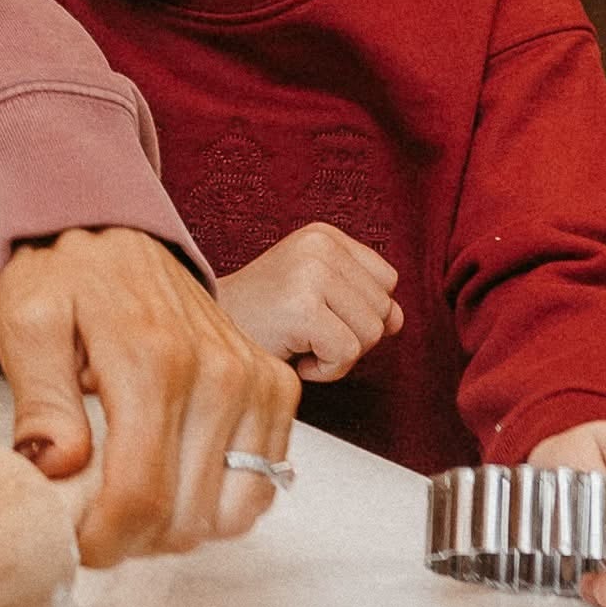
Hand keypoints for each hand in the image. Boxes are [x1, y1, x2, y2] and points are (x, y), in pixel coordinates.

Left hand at [0, 227, 300, 565]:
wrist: (113, 232)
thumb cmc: (64, 277)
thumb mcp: (27, 324)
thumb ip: (39, 400)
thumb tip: (56, 468)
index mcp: (151, 358)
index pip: (140, 492)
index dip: (105, 540)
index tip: (74, 544)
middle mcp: (217, 372)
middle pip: (186, 515)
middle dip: (133, 539)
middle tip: (94, 522)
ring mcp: (256, 380)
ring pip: (230, 513)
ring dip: (178, 528)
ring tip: (131, 503)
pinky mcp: (276, 387)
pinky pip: (263, 484)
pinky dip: (221, 503)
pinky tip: (174, 482)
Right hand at [218, 224, 402, 381]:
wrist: (208, 331)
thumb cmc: (264, 318)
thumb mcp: (316, 289)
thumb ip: (361, 296)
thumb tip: (397, 320)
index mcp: (324, 235)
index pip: (387, 282)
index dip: (359, 310)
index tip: (317, 313)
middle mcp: (320, 246)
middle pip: (385, 310)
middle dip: (350, 335)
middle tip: (304, 330)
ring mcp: (311, 274)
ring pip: (371, 335)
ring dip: (338, 355)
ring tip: (299, 341)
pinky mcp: (303, 308)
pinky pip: (347, 354)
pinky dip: (325, 370)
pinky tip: (294, 355)